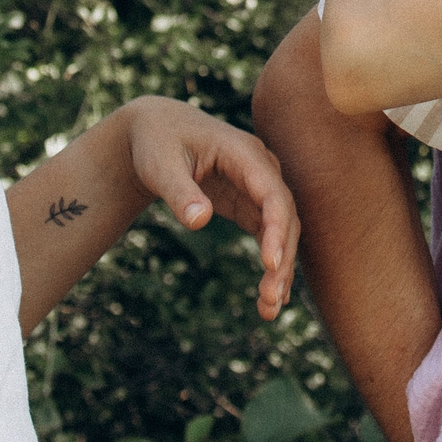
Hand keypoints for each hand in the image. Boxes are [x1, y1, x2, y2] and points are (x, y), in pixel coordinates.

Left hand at [121, 97, 300, 320]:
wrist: (155, 131)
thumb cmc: (156, 142)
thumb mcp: (160, 165)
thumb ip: (179, 192)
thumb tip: (198, 222)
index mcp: (243, 152)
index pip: (272, 192)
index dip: (277, 228)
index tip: (271, 263)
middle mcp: (260, 168)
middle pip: (285, 216)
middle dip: (282, 257)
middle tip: (270, 299)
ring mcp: (257, 187)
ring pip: (283, 230)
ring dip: (280, 268)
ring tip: (269, 310)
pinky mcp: (249, 203)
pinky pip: (269, 236)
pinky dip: (271, 264)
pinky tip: (268, 298)